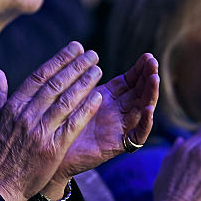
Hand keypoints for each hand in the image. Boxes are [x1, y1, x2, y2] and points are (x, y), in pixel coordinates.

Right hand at [0, 42, 103, 200]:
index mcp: (12, 107)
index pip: (38, 76)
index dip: (58, 60)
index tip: (73, 48)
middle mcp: (26, 115)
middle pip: (55, 84)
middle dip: (75, 66)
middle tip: (91, 54)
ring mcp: (40, 131)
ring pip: (65, 101)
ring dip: (84, 83)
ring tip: (98, 69)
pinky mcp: (52, 148)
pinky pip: (72, 124)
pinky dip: (85, 109)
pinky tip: (97, 97)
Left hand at [45, 53, 158, 194]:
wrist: (46, 154)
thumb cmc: (55, 123)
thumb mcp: (69, 94)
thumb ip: (76, 75)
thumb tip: (78, 46)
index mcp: (105, 98)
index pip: (128, 81)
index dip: (138, 69)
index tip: (147, 56)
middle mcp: (115, 112)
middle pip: (139, 93)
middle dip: (148, 77)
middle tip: (153, 63)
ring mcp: (118, 128)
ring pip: (142, 110)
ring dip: (150, 95)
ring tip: (154, 79)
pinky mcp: (116, 145)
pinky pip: (137, 135)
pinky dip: (145, 122)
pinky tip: (147, 109)